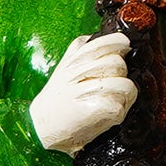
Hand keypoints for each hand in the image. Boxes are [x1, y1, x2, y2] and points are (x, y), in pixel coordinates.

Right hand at [29, 32, 135, 155]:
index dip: (118, 43)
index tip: (125, 46)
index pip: (102, 43)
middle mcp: (76, 74)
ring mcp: (83, 92)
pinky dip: (119, 111)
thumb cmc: (56, 100)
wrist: (39, 128)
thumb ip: (79, 51)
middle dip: (123, 74)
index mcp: (72, 62)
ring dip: (126, 94)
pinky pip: (117, 105)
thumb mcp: (63, 69)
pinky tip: (111, 113)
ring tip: (117, 100)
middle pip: (117, 63)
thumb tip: (98, 37)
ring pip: (123, 84)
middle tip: (115, 84)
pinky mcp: (91, 111)